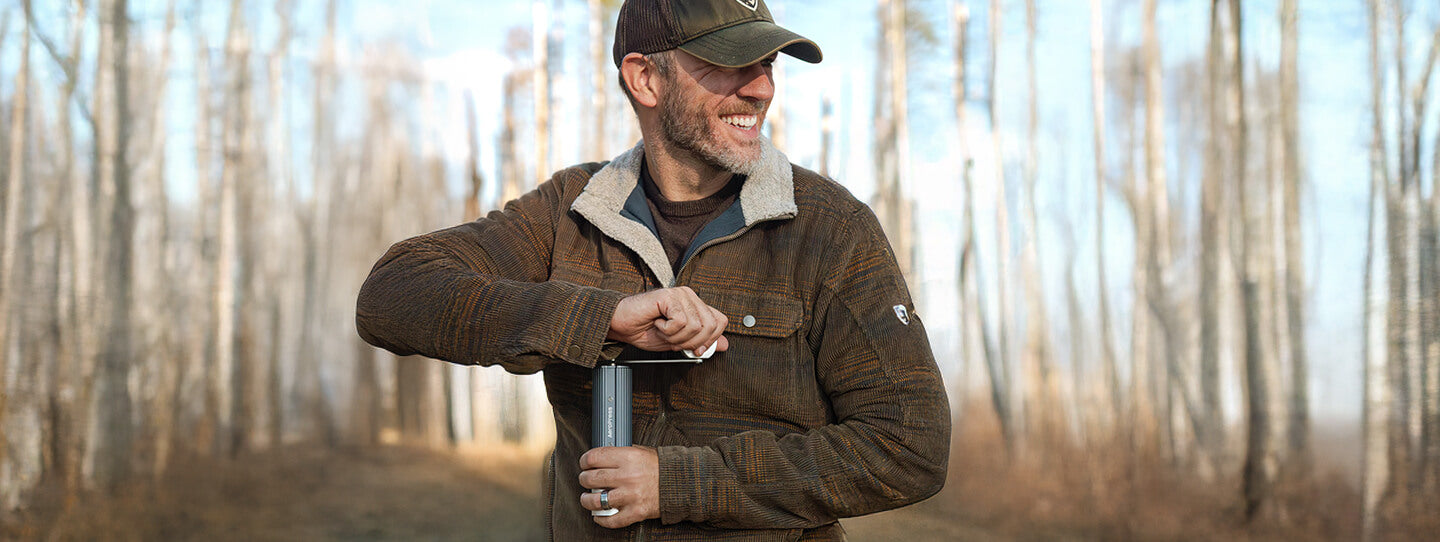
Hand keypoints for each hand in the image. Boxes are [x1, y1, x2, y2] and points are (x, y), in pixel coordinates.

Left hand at [578, 446, 660, 528]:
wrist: (680, 483)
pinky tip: (598, 515)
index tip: (584, 463)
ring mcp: (630, 496)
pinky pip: (611, 520)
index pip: (594, 457)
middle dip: (584, 479)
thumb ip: (621, 454)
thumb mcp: (641, 451)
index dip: (585, 460)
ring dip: (587, 500)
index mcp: (628, 457)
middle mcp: (627, 476)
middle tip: (585, 480)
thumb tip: (602, 457)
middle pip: (591, 478)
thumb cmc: (660, 467)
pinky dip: (601, 519)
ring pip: (596, 501)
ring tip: (587, 498)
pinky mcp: (635, 512)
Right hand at [607, 287, 728, 356]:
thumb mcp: (679, 341)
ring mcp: (680, 294)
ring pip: (694, 326)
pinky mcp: (668, 296)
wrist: (621, 325)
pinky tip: (657, 322)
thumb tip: (725, 345)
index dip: (710, 339)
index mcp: (695, 305)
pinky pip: (680, 321)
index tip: (694, 349)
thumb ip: (702, 341)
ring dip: (675, 336)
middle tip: (673, 338)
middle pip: (710, 325)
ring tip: (662, 329)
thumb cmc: (645, 331)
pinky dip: (667, 330)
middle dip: (691, 341)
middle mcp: (690, 296)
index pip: (719, 321)